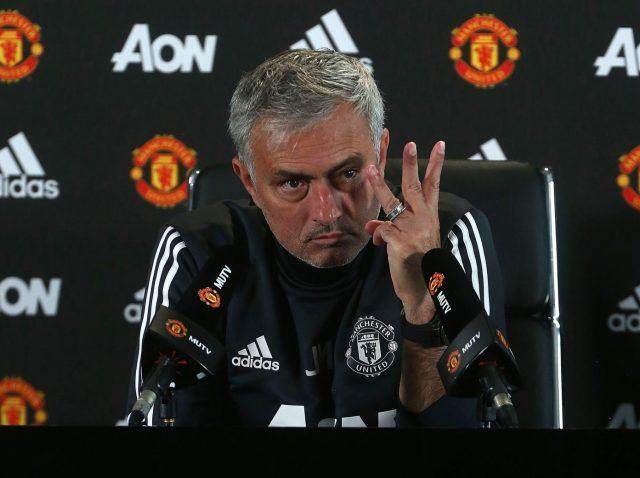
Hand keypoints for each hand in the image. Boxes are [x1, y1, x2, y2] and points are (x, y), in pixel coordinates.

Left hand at [365, 140, 445, 322]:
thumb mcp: (407, 242)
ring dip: (378, 185)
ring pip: (391, 203)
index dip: (435, 164)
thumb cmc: (415, 264)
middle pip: (414, 186)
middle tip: (409, 143)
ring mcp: (412, 230)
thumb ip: (391, 228)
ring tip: (369, 169)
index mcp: (429, 217)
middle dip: (411, 163)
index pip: (433, 185)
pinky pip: (380, 231)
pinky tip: (377, 245)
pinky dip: (375, 236)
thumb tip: (372, 226)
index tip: (440, 144)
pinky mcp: (400, 242)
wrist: (421, 290)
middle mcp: (423, 220)